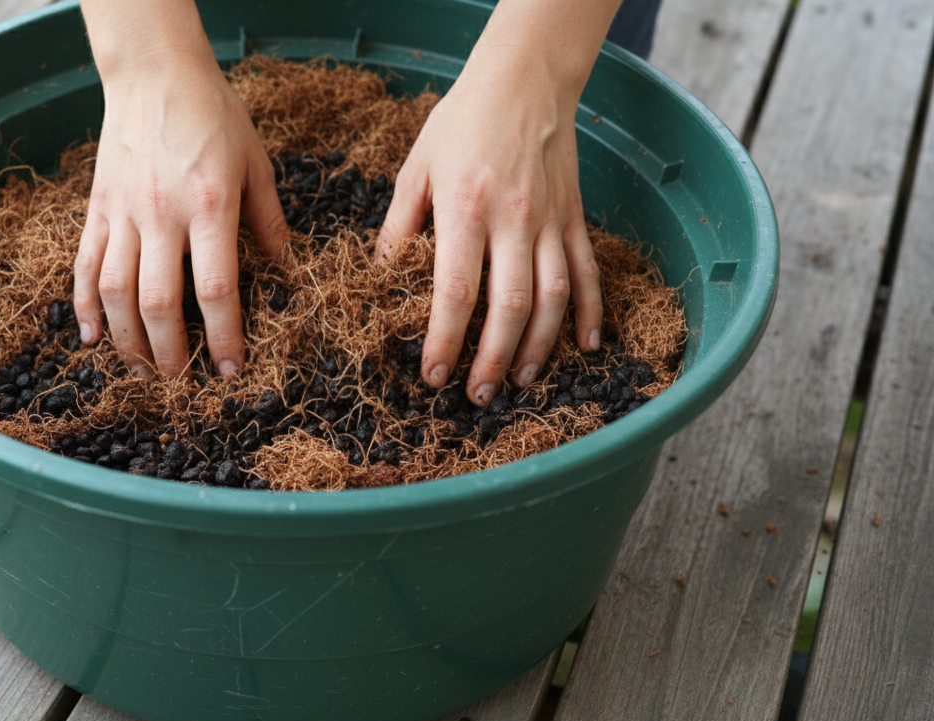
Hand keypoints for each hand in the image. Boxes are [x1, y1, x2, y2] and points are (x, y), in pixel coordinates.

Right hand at [74, 2, 286, 378]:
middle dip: (170, 352)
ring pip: (115, 292)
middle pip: (158, 302)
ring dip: (127, 341)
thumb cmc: (213, 114)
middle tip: (181, 380)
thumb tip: (285, 269)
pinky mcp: (97, 209)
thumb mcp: (255, 162)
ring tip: (142, 370)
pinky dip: (83, 306)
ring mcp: (123, 213)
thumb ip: (267, 219)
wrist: (154, 73)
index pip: (215, 287)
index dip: (223, 335)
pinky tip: (91, 337)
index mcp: (208, 204)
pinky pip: (85, 265)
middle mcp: (161, 214)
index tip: (229, 368)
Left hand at [377, 1, 618, 405]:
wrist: (524, 78)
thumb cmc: (461, 123)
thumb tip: (379, 280)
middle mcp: (513, 219)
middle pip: (509, 305)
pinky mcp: (574, 216)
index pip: (456, 290)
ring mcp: (551, 220)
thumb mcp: (416, 169)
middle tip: (476, 395)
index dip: (445, 339)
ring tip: (520, 382)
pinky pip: (586, 271)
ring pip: (552, 297)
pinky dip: (589, 312)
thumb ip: (398, 228)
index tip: (432, 374)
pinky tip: (585, 347)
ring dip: (538, 346)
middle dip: (492, 358)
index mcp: (465, 209)